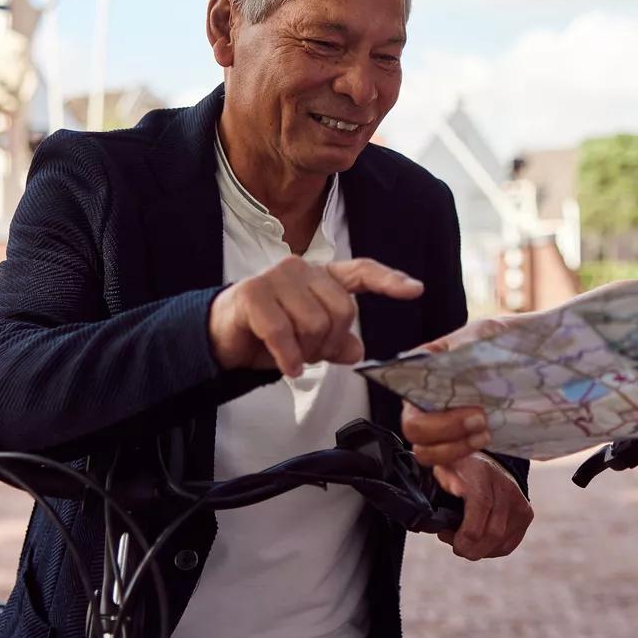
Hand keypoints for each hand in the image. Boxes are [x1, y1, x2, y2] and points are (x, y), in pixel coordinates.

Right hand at [208, 256, 422, 376]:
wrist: (221, 339)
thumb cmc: (267, 335)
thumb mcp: (309, 342)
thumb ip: (336, 342)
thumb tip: (357, 350)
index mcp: (320, 277)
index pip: (362, 271)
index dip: (389, 281)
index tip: (416, 289)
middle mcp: (301, 270)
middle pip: (342, 311)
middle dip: (330, 342)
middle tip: (308, 352)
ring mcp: (276, 278)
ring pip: (315, 323)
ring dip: (306, 352)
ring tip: (290, 355)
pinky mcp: (253, 294)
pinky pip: (283, 333)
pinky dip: (288, 357)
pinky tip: (286, 367)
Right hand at [399, 315, 516, 465]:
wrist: (529, 366)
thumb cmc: (500, 346)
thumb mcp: (487, 333)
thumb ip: (468, 343)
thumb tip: (455, 354)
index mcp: (422, 371)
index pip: (403, 388)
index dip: (428, 400)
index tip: (469, 406)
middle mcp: (422, 402)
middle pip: (414, 427)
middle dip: (447, 429)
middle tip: (480, 419)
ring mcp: (436, 428)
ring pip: (425, 452)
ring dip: (454, 450)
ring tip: (485, 435)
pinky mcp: (453, 448)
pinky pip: (441, 469)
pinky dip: (452, 476)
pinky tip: (470, 474)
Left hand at [432, 453, 532, 559]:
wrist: (486, 460)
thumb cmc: (458, 468)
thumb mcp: (442, 469)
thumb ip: (437, 488)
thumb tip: (431, 517)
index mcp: (481, 473)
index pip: (481, 506)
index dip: (465, 532)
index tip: (445, 536)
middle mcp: (505, 486)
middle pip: (493, 532)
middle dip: (469, 547)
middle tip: (455, 545)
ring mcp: (519, 501)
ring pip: (500, 542)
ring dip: (478, 550)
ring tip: (463, 542)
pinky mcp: (526, 513)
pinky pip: (508, 544)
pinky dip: (490, 550)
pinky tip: (478, 544)